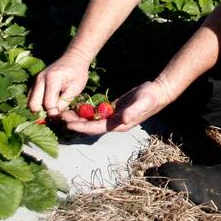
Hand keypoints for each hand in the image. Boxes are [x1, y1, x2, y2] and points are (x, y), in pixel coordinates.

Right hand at [27, 51, 90, 117]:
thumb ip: (64, 102)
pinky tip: (49, 103)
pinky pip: (31, 96)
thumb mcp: (75, 89)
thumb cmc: (78, 73)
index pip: (48, 104)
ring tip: (52, 108)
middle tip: (54, 114)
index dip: (54, 114)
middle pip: (33, 104)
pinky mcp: (35, 82)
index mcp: (52, 80)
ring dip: (39, 108)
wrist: (74, 58)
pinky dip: (38, 102)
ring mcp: (35, 80)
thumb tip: (55, 115)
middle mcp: (40, 79)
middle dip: (43, 112)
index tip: (60, 118)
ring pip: (30, 101)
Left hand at [58, 78, 176, 135]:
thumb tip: (123, 119)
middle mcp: (115, 123)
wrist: (159, 92)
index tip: (69, 124)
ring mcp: (114, 117)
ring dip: (79, 118)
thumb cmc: (151, 97)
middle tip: (61, 118)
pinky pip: (97, 114)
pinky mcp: (114, 109)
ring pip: (92, 120)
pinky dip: (87, 112)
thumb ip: (133, 111)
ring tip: (65, 113)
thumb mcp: (143, 102)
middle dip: (76, 123)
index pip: (96, 128)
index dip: (82, 127)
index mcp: (120, 124)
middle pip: (91, 126)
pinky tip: (78, 107)